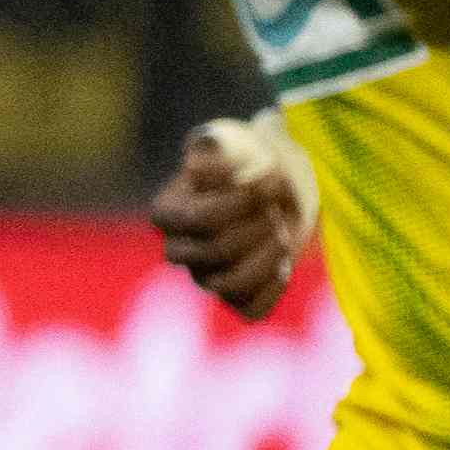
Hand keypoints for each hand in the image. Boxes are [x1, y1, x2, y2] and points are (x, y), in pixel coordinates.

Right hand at [149, 114, 312, 318]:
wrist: (277, 183)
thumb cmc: (246, 157)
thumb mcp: (228, 139)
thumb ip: (213, 145)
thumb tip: (197, 165)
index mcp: (167, 212)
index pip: (197, 220)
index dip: (238, 203)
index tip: (265, 180)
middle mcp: (179, 250)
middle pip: (214, 252)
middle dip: (256, 226)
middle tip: (275, 206)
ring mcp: (206, 276)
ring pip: (229, 286)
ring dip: (267, 256)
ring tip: (282, 231)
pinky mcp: (237, 296)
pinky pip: (251, 310)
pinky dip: (273, 286)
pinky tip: (282, 261)